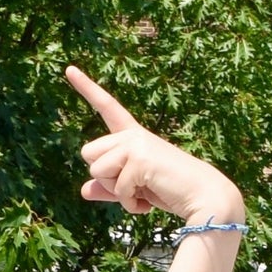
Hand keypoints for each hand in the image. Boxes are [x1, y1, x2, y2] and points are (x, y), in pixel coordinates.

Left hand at [66, 66, 242, 222]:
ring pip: (96, 171)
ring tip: (144, 189)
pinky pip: (117, 190)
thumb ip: (110, 187)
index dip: (87, 87)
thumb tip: (84, 190)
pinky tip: (151, 197)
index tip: (69, 69)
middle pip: (88, 153)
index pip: (107, 107)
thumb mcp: (134, 186)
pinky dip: (131, 203)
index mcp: (132, 134)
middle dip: (104, 177)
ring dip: (117, 191)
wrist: (202, 195)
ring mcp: (136, 143)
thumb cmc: (170, 189)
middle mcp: (132, 134)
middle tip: (134, 183)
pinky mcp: (140, 159)